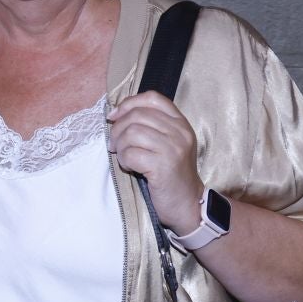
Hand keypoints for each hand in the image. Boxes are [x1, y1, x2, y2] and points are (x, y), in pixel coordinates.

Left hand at [106, 90, 203, 232]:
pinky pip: (130, 154)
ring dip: (121, 147)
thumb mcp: (168, 144)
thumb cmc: (171, 174)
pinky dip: (124, 161)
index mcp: (181, 123)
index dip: (129, 103)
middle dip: (118, 129)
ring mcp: (173, 148)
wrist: (188, 203)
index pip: (153, 98)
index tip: (114, 117)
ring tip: (125, 158)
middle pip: (137, 115)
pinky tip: (132, 168)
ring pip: (131, 133)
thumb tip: (116, 114)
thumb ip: (151, 126)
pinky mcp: (163, 166)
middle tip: (115, 145)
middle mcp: (180, 132)